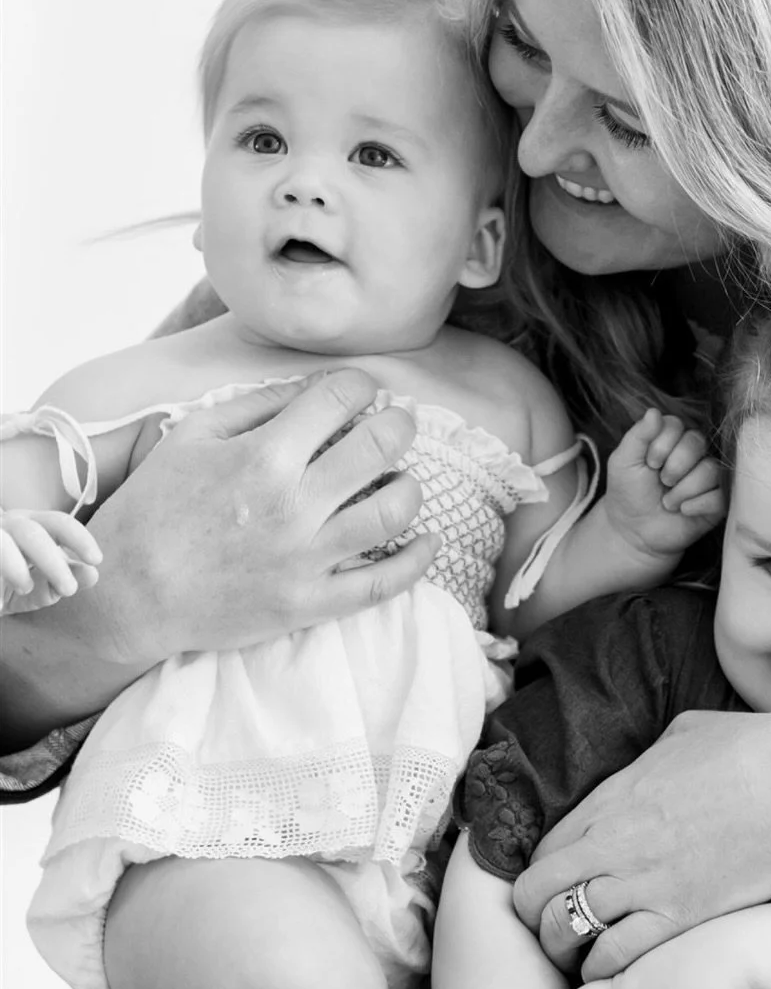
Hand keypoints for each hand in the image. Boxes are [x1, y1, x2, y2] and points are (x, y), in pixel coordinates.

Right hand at [0, 509, 101, 613]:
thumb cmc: (8, 587)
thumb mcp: (38, 588)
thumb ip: (63, 581)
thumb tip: (92, 574)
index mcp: (30, 526)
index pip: (58, 522)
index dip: (79, 537)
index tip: (95, 560)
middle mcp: (6, 525)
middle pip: (31, 531)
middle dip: (53, 561)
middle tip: (68, 590)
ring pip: (1, 543)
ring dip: (16, 566)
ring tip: (25, 588)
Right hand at [76, 369, 435, 666]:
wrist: (125, 594)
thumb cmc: (152, 509)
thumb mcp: (191, 438)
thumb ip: (255, 406)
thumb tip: (311, 386)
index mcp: (264, 456)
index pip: (338, 399)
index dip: (360, 385)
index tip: (363, 389)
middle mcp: (294, 504)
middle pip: (379, 447)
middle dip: (399, 424)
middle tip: (398, 423)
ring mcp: (306, 557)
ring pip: (393, 512)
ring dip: (411, 486)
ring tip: (404, 478)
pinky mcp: (310, 603)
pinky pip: (383, 583)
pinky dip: (417, 560)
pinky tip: (426, 539)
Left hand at [513, 709, 770, 978]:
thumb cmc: (754, 748)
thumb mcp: (685, 733)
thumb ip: (650, 758)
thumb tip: (647, 767)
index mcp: (612, 797)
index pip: (544, 849)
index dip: (541, 874)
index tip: (555, 889)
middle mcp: (614, 842)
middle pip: (536, 893)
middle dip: (533, 916)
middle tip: (551, 928)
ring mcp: (644, 882)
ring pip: (565, 930)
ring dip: (562, 949)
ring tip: (577, 956)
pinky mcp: (680, 916)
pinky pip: (614, 956)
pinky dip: (601, 969)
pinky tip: (610, 969)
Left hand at [598, 408, 724, 562]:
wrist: (634, 531)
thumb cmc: (629, 493)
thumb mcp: (624, 461)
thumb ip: (638, 435)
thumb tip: (654, 411)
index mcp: (671, 439)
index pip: (676, 425)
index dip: (661, 445)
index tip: (649, 463)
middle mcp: (694, 453)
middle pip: (697, 442)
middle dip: (674, 466)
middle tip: (661, 482)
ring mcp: (708, 477)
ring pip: (711, 470)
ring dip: (683, 490)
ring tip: (668, 502)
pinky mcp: (718, 500)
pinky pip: (720, 495)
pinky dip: (697, 505)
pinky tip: (683, 511)